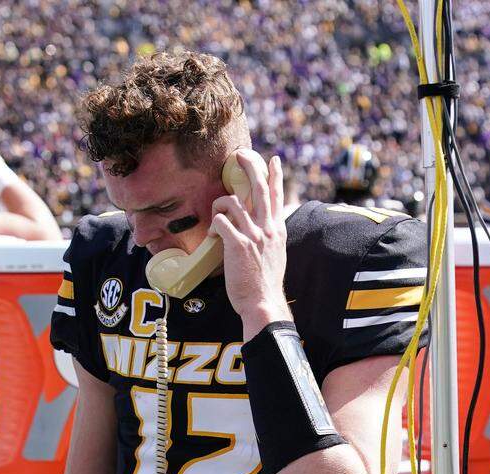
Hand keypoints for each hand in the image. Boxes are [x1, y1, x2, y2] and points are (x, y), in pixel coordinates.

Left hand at [211, 151, 291, 338]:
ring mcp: (253, 235)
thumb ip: (269, 239)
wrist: (263, 302)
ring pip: (234, 202)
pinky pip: (221, 222)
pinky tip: (212, 236)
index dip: (275, 176)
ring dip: (220, 206)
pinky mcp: (238, 244)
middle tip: (240, 155)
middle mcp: (267, 229)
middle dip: (250, 167)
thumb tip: (262, 230)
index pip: (278, 196)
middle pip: (259, 188)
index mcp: (277, 230)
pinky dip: (213, 225)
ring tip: (216, 217)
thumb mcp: (275, 255)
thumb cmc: (265, 284)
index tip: (273, 160)